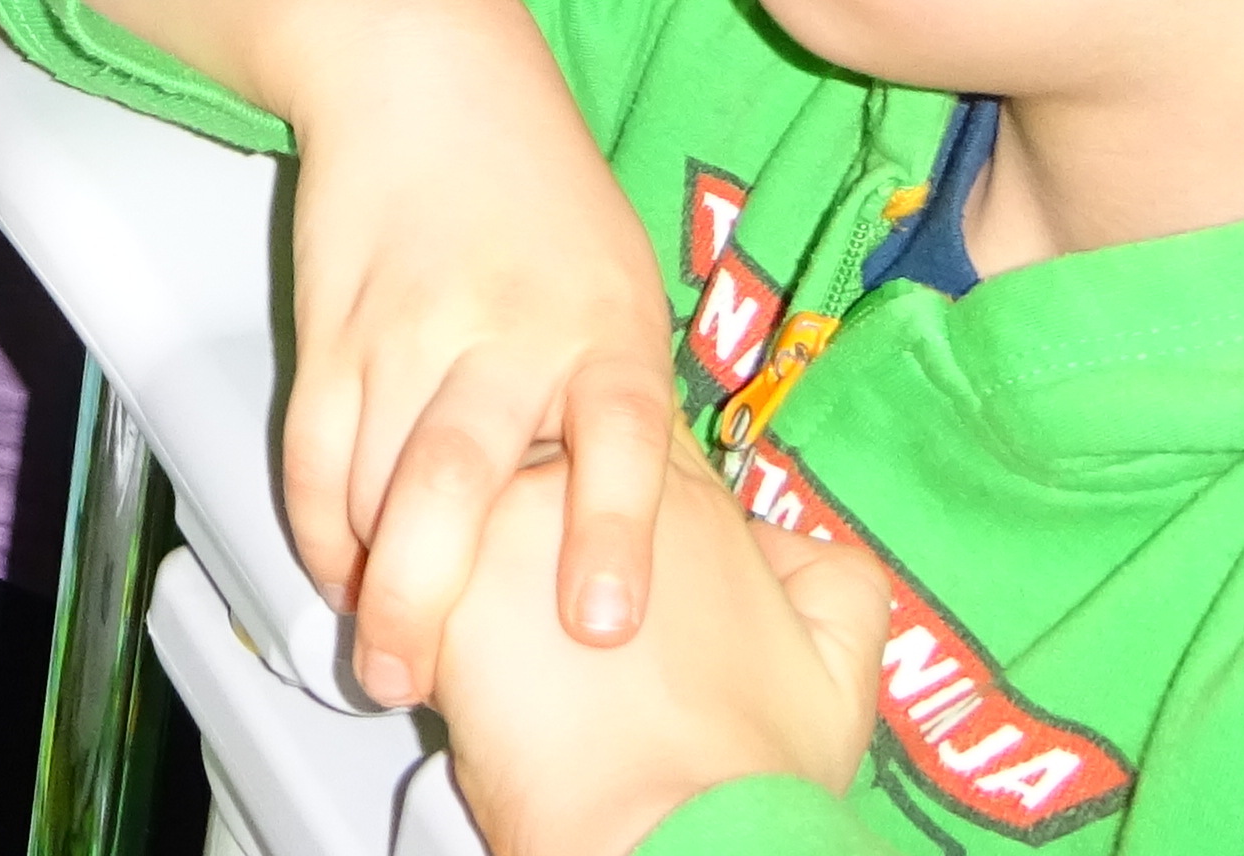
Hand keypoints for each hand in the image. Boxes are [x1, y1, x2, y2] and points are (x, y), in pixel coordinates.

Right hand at [132, 0, 675, 705]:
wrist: (424, 70)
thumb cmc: (543, 195)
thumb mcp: (622, 282)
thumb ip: (618, 399)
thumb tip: (628, 534)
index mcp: (604, 326)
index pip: (617, 439)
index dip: (610, 534)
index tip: (600, 623)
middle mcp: (508, 331)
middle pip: (456, 479)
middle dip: (427, 594)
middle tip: (416, 680)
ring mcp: (408, 329)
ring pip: (370, 478)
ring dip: (367, 575)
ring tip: (379, 652)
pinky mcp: (333, 326)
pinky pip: (312, 445)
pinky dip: (318, 519)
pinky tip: (336, 564)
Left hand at [429, 456, 885, 855]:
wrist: (673, 835)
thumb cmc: (752, 768)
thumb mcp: (838, 664)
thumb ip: (830, 580)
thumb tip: (788, 551)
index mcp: (682, 493)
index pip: (617, 428)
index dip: (596, 473)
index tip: (585, 516)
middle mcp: (586, 485)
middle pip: (527, 447)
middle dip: (515, 505)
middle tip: (519, 576)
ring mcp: (504, 530)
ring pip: (453, 502)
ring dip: (452, 554)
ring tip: (476, 628)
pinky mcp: (440, 590)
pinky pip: (405, 572)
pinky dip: (414, 616)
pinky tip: (442, 668)